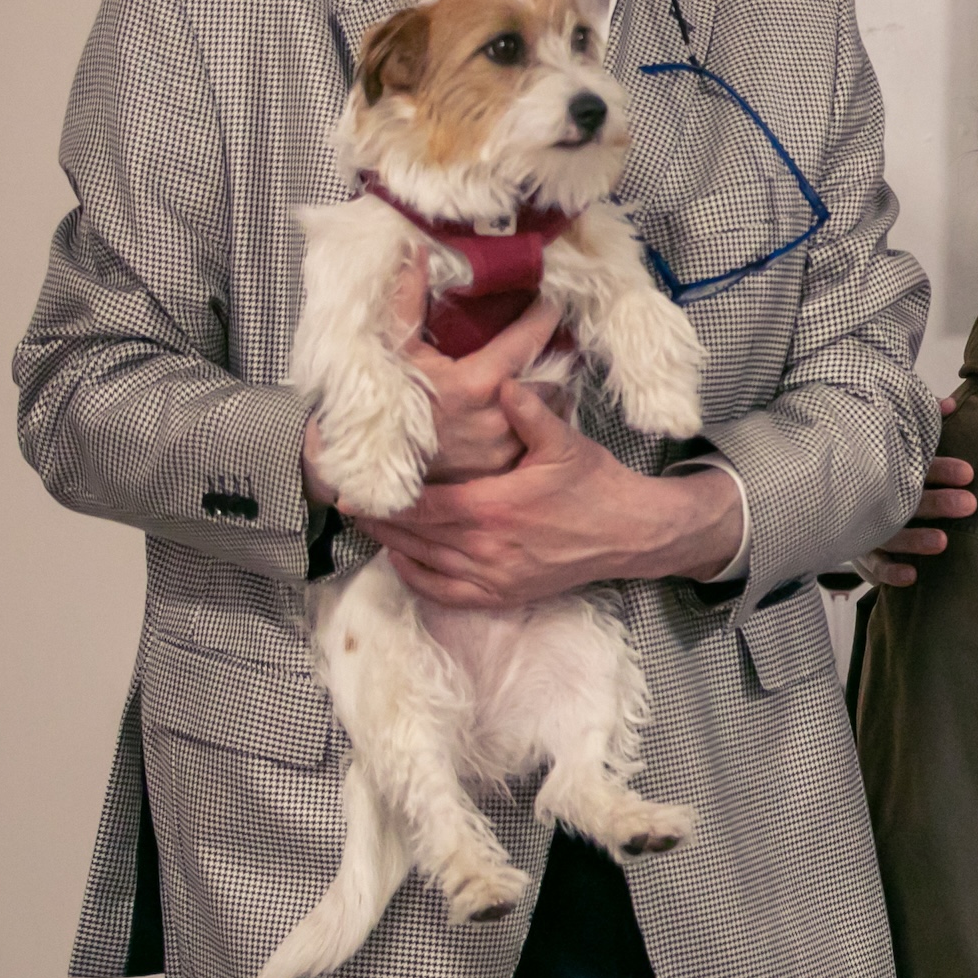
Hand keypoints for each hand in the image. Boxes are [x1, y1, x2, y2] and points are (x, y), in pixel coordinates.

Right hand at [298, 269, 559, 510]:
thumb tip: (415, 250)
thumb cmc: (386, 403)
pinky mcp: (508, 467)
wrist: (373, 466)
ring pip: (550, 406)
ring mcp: (507, 446)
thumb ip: (407, 301)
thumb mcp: (394, 351)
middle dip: (555, 351)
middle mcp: (501, 417)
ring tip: (548, 363)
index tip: (552, 299)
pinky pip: (541, 434)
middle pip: (550, 374)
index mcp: (478, 384)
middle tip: (557, 331)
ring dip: (552, 384)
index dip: (544, 315)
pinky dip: (544, 416)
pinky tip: (535, 401)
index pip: (530, 339)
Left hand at [352, 379, 740, 608]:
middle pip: (411, 535)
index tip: (350, 487)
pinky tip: (402, 558)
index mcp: (493, 508)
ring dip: (390, 544)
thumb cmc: (595, 485)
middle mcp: (486, 548)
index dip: (381, 499)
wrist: (630, 533)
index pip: (420, 505)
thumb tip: (503, 383)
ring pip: (422, 563)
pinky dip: (415, 577)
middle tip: (346, 502)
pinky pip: (443, 592)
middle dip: (376, 519)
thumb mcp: (564, 443)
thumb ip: (529, 414)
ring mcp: (493, 576)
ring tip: (368, 524)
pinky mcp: (502, 594)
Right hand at [860, 396, 969, 588]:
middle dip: (938, 502)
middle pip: (908, 499)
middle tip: (969, 504)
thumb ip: (922, 421)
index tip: (968, 473)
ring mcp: (865, 524)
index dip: (942, 468)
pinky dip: (889, 571)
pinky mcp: (858, 549)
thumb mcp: (895, 437)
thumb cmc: (873, 461)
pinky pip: (872, 564)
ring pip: (891, 533)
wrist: (818, 482)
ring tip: (943, 542)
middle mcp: (877, 495)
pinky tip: (912, 577)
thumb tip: (948, 404)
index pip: (917, 465)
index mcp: (891, 468)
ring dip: (916, 539)